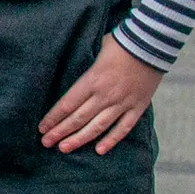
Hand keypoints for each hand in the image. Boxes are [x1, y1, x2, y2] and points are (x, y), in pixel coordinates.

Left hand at [41, 41, 163, 153]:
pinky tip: (99, 150)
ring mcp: (122, 103)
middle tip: (46, 143)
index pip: (67, 105)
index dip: (53, 118)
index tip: (42, 128)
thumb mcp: (95, 51)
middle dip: (60, 132)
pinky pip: (124, 128)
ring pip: (98, 126)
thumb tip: (72, 78)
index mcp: (92, 80)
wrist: (152, 43)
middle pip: (78, 118)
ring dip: (80, 139)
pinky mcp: (138, 107)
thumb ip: (85, 70)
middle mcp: (105, 95)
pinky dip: (112, 140)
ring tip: (64, 148)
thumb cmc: (120, 43)